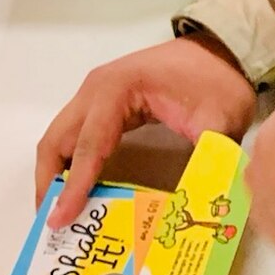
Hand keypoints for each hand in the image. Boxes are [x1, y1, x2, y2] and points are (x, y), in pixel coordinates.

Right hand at [36, 32, 255, 228]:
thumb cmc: (219, 81)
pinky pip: (76, 136)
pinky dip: (70, 163)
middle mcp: (96, 89)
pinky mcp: (105, 102)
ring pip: (61, 139)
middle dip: (50, 184)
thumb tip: (194, 208)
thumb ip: (205, 162)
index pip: (87, 147)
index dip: (72, 187)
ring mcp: (97, 94)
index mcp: (116, 91)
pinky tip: (77, 191)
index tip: (58, 221)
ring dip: (55, 175)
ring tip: (60, 216)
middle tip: (52, 226)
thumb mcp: (219, 121)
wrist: (225, 48)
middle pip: (57, 141)